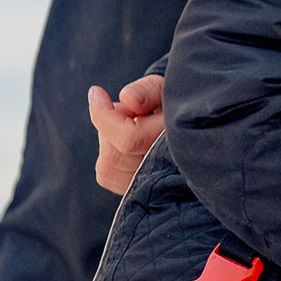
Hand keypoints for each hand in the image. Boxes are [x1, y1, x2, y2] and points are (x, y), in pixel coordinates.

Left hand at [88, 73, 165, 194]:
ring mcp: (153, 185)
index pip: (130, 138)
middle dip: (109, 125)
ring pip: (108, 167)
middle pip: (115, 154)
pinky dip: (107, 156)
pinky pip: (107, 176)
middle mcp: (166, 169)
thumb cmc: (171, 102)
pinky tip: (123, 143)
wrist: (183, 122)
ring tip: (128, 125)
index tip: (96, 92)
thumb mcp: (164, 89)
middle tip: (127, 110)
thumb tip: (128, 98)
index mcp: (175, 140)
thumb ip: (148, 91)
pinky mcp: (138, 192)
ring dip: (108, 141)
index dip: (105, 116)